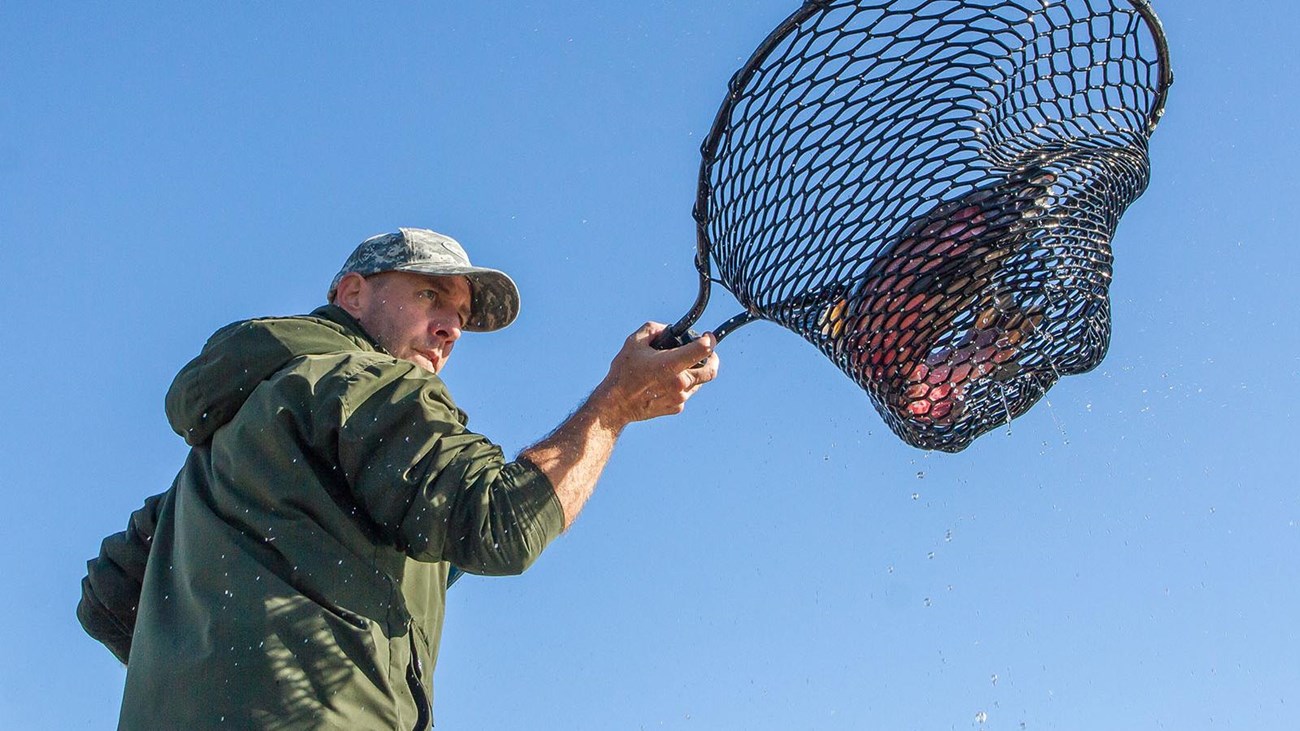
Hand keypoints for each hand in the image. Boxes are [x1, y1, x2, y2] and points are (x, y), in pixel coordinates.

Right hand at [590, 322, 719, 427]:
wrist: (616, 405)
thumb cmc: (623, 372)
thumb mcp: (634, 342)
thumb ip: (654, 329)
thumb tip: (668, 330)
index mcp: (671, 364)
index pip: (703, 350)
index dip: (710, 340)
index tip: (707, 337)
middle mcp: (680, 383)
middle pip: (711, 370)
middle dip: (712, 358)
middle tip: (706, 353)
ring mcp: (680, 397)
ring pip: (699, 382)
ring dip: (695, 372)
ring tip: (678, 367)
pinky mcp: (677, 408)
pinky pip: (687, 393)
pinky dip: (682, 385)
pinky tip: (666, 382)